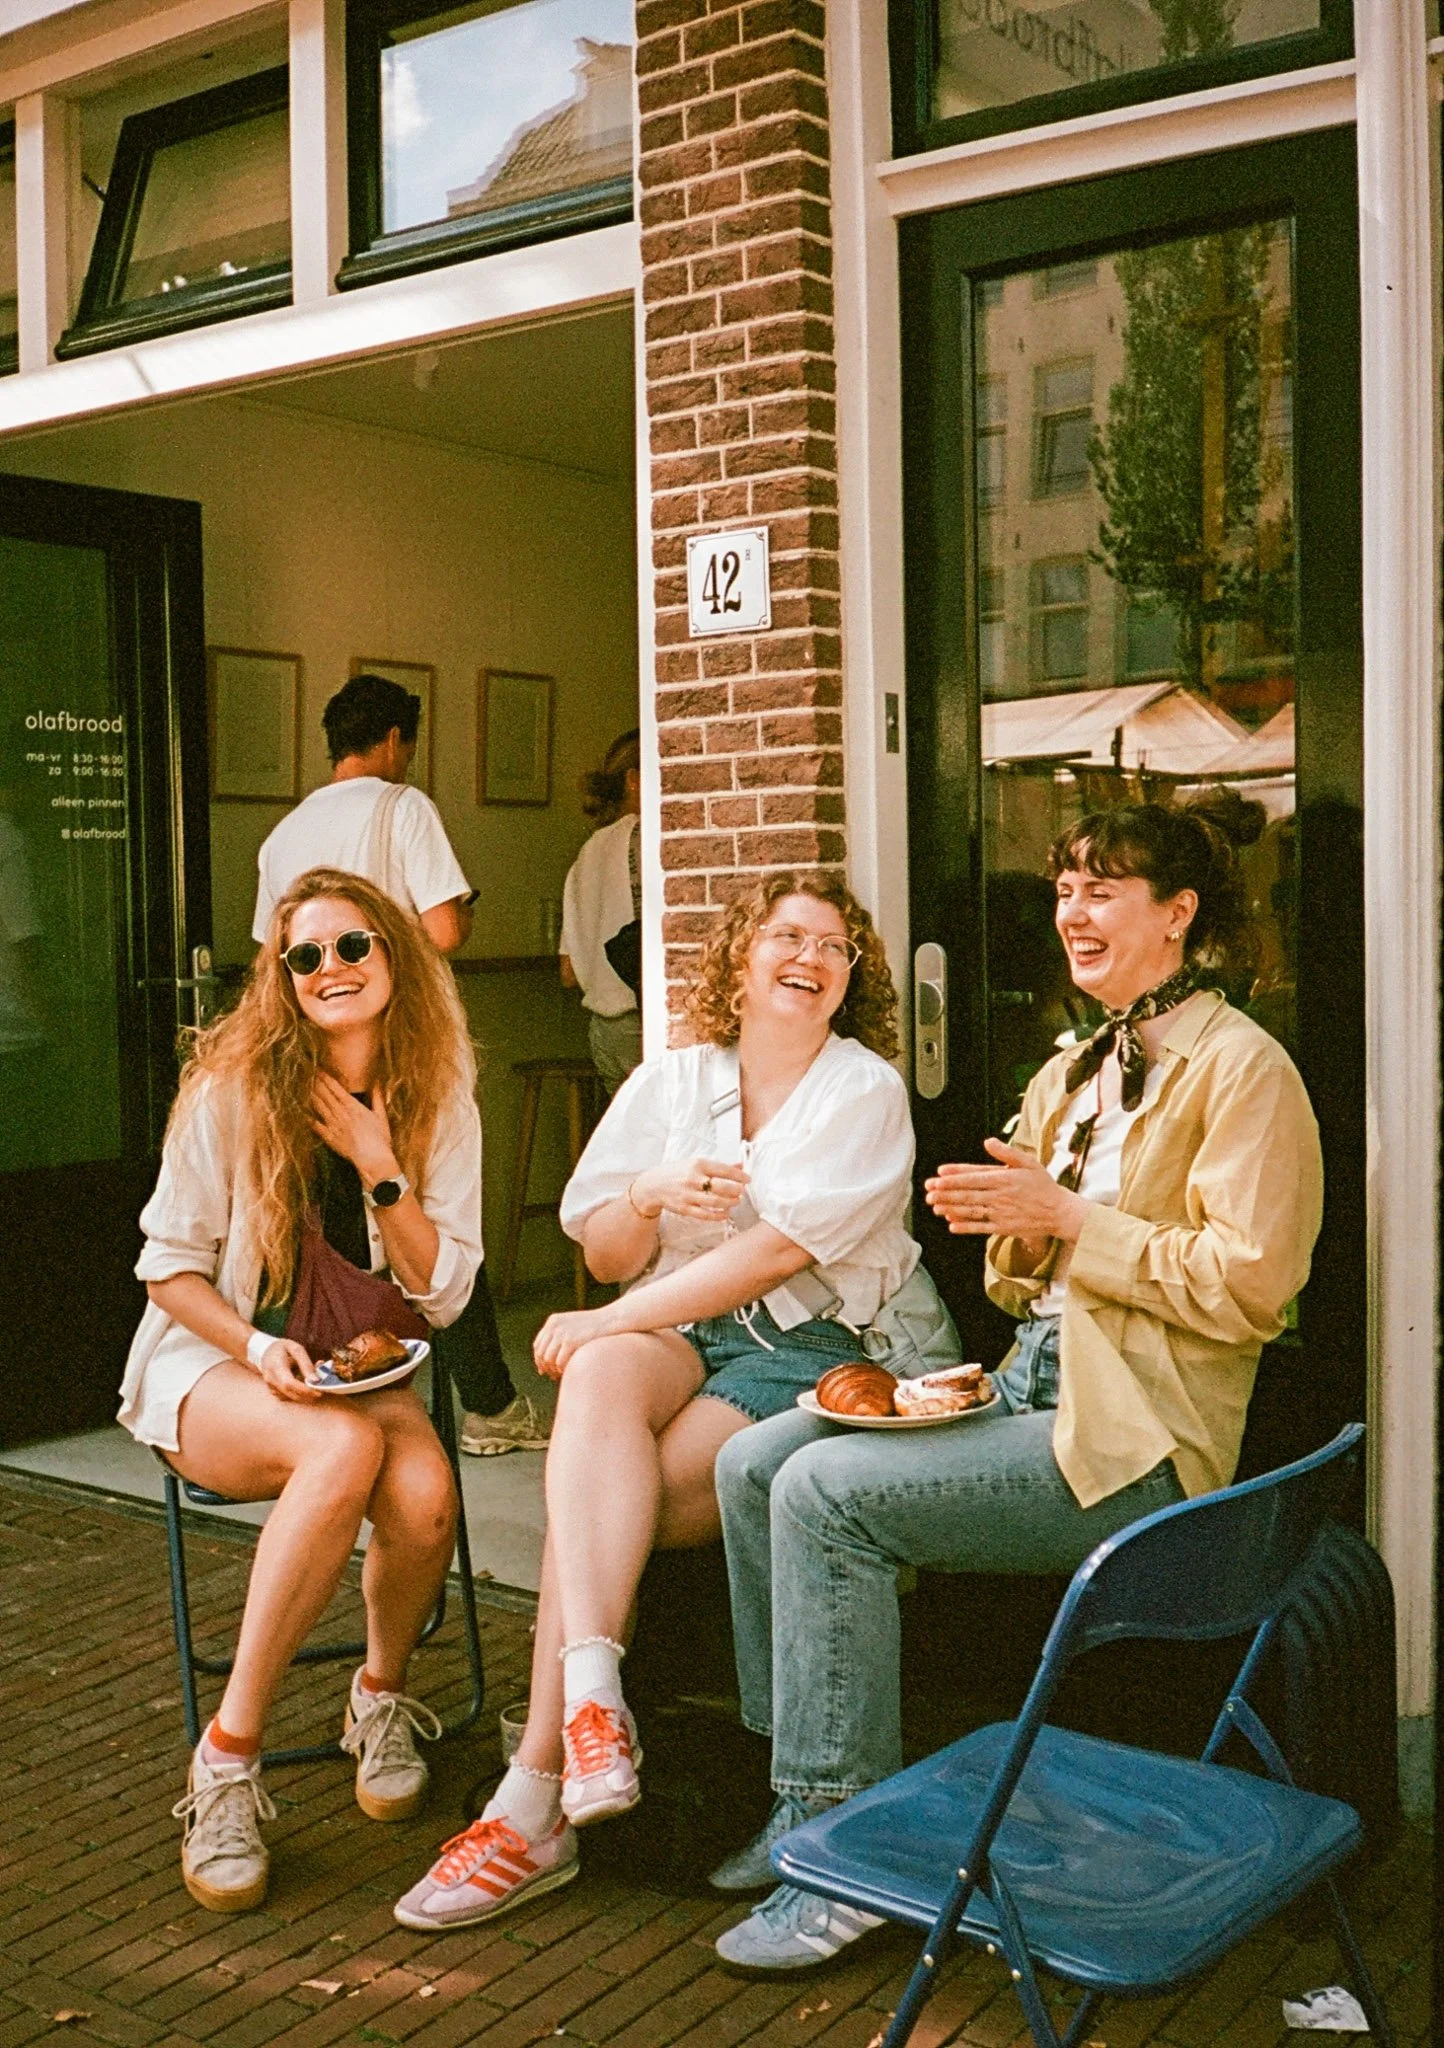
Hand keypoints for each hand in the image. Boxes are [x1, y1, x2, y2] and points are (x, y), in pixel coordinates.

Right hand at [253, 1337, 322, 1402]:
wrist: (264, 1352)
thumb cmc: (282, 1348)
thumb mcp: (296, 1350)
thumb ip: (306, 1364)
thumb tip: (316, 1380)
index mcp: (276, 1366)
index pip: (289, 1383)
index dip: (304, 1389)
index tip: (318, 1391)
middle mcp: (271, 1379)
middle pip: (290, 1393)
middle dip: (307, 1394)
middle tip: (320, 1389)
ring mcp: (270, 1386)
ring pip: (290, 1397)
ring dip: (303, 1394)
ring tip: (310, 1382)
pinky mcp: (273, 1391)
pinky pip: (288, 1396)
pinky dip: (297, 1393)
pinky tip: (301, 1384)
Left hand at [311, 1075, 399, 1189]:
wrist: (373, 1159)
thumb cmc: (380, 1139)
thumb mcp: (381, 1116)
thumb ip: (377, 1098)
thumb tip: (376, 1082)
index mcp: (353, 1106)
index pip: (336, 1088)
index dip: (326, 1078)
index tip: (320, 1071)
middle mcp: (341, 1113)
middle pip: (325, 1094)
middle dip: (317, 1083)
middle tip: (310, 1075)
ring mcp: (333, 1125)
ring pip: (318, 1106)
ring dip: (312, 1095)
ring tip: (306, 1088)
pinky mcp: (329, 1137)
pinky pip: (315, 1125)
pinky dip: (308, 1117)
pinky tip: (303, 1112)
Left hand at [533, 1303, 622, 1378]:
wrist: (611, 1319)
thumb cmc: (596, 1326)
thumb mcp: (573, 1326)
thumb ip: (560, 1337)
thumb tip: (547, 1360)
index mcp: (553, 1321)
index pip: (538, 1344)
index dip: (539, 1359)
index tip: (543, 1369)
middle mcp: (554, 1326)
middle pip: (541, 1352)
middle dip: (545, 1366)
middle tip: (552, 1375)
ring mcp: (561, 1333)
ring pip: (548, 1359)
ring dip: (553, 1370)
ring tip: (560, 1375)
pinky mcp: (570, 1342)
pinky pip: (559, 1362)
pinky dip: (562, 1370)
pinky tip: (568, 1372)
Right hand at [627, 1157, 748, 1223]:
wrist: (653, 1185)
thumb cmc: (677, 1172)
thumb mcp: (696, 1164)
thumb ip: (719, 1166)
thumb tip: (740, 1165)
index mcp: (697, 1164)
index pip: (723, 1169)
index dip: (738, 1176)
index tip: (747, 1179)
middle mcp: (692, 1179)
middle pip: (721, 1187)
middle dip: (736, 1190)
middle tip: (742, 1191)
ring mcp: (688, 1195)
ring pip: (715, 1202)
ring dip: (729, 1203)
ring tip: (736, 1201)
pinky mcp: (684, 1208)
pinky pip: (705, 1215)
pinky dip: (718, 1215)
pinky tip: (726, 1213)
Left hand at [925, 1139, 1086, 1248]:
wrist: (1059, 1212)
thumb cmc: (1043, 1185)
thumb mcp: (1028, 1163)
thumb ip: (1007, 1153)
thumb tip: (988, 1142)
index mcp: (1004, 1178)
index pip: (974, 1177)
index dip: (954, 1177)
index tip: (938, 1176)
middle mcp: (1000, 1196)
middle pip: (968, 1194)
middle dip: (946, 1193)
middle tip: (928, 1193)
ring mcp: (1001, 1213)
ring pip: (971, 1211)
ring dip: (951, 1209)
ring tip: (934, 1207)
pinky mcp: (1003, 1228)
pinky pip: (981, 1228)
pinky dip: (966, 1227)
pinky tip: (951, 1225)